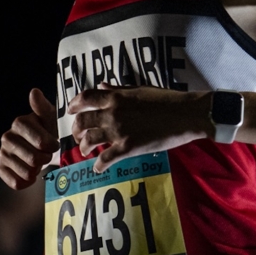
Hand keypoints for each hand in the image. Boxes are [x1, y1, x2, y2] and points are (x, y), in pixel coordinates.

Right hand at [0, 88, 59, 189]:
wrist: (42, 146)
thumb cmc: (49, 130)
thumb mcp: (51, 118)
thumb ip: (43, 108)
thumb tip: (34, 92)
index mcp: (19, 123)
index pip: (39, 141)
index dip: (50, 145)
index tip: (54, 144)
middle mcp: (7, 137)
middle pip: (33, 158)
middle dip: (45, 159)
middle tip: (47, 155)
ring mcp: (3, 153)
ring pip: (26, 172)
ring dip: (37, 170)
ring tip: (39, 163)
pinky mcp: (1, 168)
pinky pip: (16, 182)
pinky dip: (27, 181)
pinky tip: (31, 174)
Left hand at [68, 84, 208, 172]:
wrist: (185, 114)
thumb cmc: (166, 99)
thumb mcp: (139, 89)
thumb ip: (117, 89)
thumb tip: (101, 86)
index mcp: (115, 97)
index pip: (85, 98)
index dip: (73, 105)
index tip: (70, 111)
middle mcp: (112, 113)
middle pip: (82, 121)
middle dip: (76, 130)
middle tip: (78, 136)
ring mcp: (119, 131)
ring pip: (90, 141)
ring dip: (84, 148)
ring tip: (86, 151)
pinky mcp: (128, 147)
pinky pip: (105, 158)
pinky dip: (98, 165)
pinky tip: (98, 168)